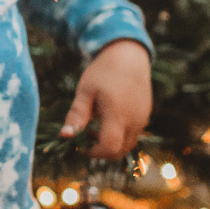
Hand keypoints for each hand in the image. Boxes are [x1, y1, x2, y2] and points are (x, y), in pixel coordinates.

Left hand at [60, 39, 151, 159]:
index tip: (80, 144)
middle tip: (86, 136)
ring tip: (95, 126)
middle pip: (120, 152)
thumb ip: (77, 116)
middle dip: (101, 151)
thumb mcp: (85, 91)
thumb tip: (64, 136)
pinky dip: (120, 135)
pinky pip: (133, 135)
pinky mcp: (145, 116)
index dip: (93, 152)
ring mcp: (142, 120)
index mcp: (118, 115)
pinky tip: (107, 118)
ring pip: (127, 145)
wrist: (129, 56)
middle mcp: (134, 121)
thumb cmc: (103, 72)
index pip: (109, 148)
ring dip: (111, 144)